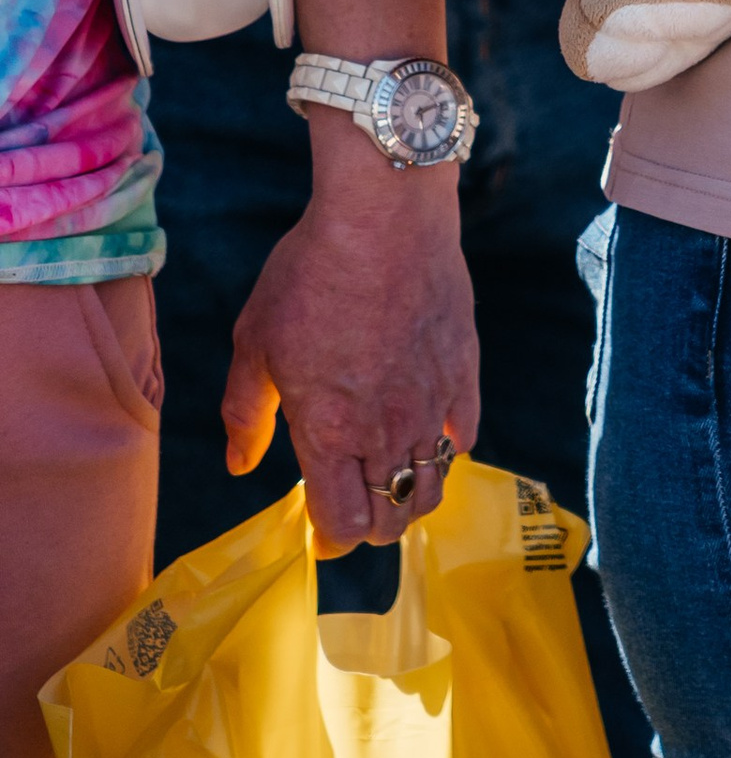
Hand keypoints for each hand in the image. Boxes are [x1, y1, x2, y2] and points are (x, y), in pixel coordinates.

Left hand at [223, 131, 479, 548]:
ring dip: (411, 497)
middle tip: (353, 505)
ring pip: (434, 487)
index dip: (331, 541)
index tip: (319, 530)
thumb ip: (247, 414)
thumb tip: (239, 466)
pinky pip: (465, 435)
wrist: (384, 215)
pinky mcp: (464, 371)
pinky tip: (430, 433)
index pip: (344, 524)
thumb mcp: (255, 343)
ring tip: (391, 478)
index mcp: (331, 432)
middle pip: (393, 517)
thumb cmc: (310, 274)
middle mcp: (387, 429)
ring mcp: (433, 403)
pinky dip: (448, 449)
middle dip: (372, 527)